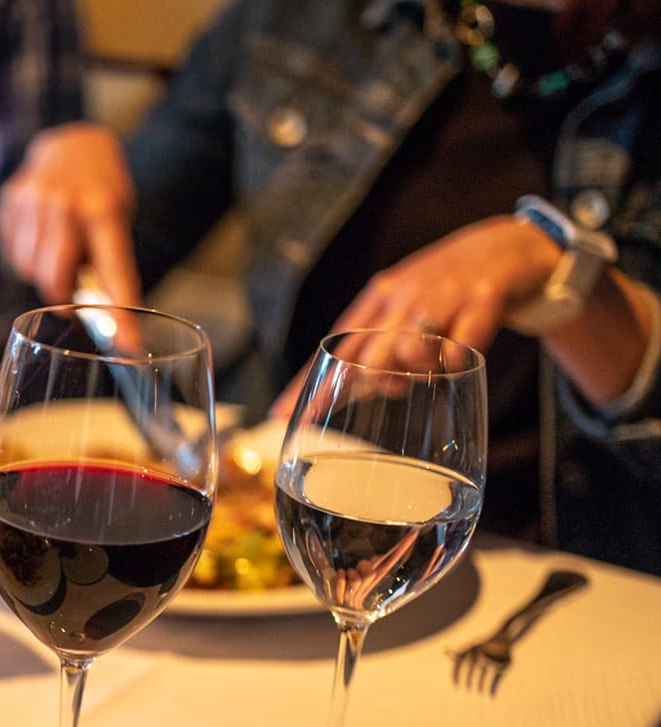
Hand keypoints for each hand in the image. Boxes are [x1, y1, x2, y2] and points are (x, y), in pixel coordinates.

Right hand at [0, 123, 140, 305]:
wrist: (73, 143)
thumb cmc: (100, 191)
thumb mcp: (116, 218)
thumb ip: (106, 259)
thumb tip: (103, 315)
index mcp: (103, 211)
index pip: (113, 274)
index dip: (120, 315)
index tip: (129, 346)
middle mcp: (65, 205)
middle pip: (54, 280)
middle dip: (63, 296)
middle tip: (71, 299)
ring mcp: (34, 200)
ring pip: (30, 269)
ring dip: (44, 272)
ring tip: (58, 250)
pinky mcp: (12, 199)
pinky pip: (14, 252)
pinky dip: (27, 255)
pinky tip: (40, 235)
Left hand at [269, 215, 560, 420]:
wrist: (512, 245)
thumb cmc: (449, 288)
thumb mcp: (406, 308)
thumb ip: (379, 347)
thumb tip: (348, 393)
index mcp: (380, 296)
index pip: (335, 345)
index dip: (307, 382)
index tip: (279, 415)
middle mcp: (404, 293)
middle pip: (366, 351)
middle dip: (357, 386)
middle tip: (369, 399)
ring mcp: (443, 295)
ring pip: (408, 348)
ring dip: (411, 374)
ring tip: (424, 375)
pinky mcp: (484, 298)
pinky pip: (462, 347)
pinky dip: (455, 365)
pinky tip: (457, 364)